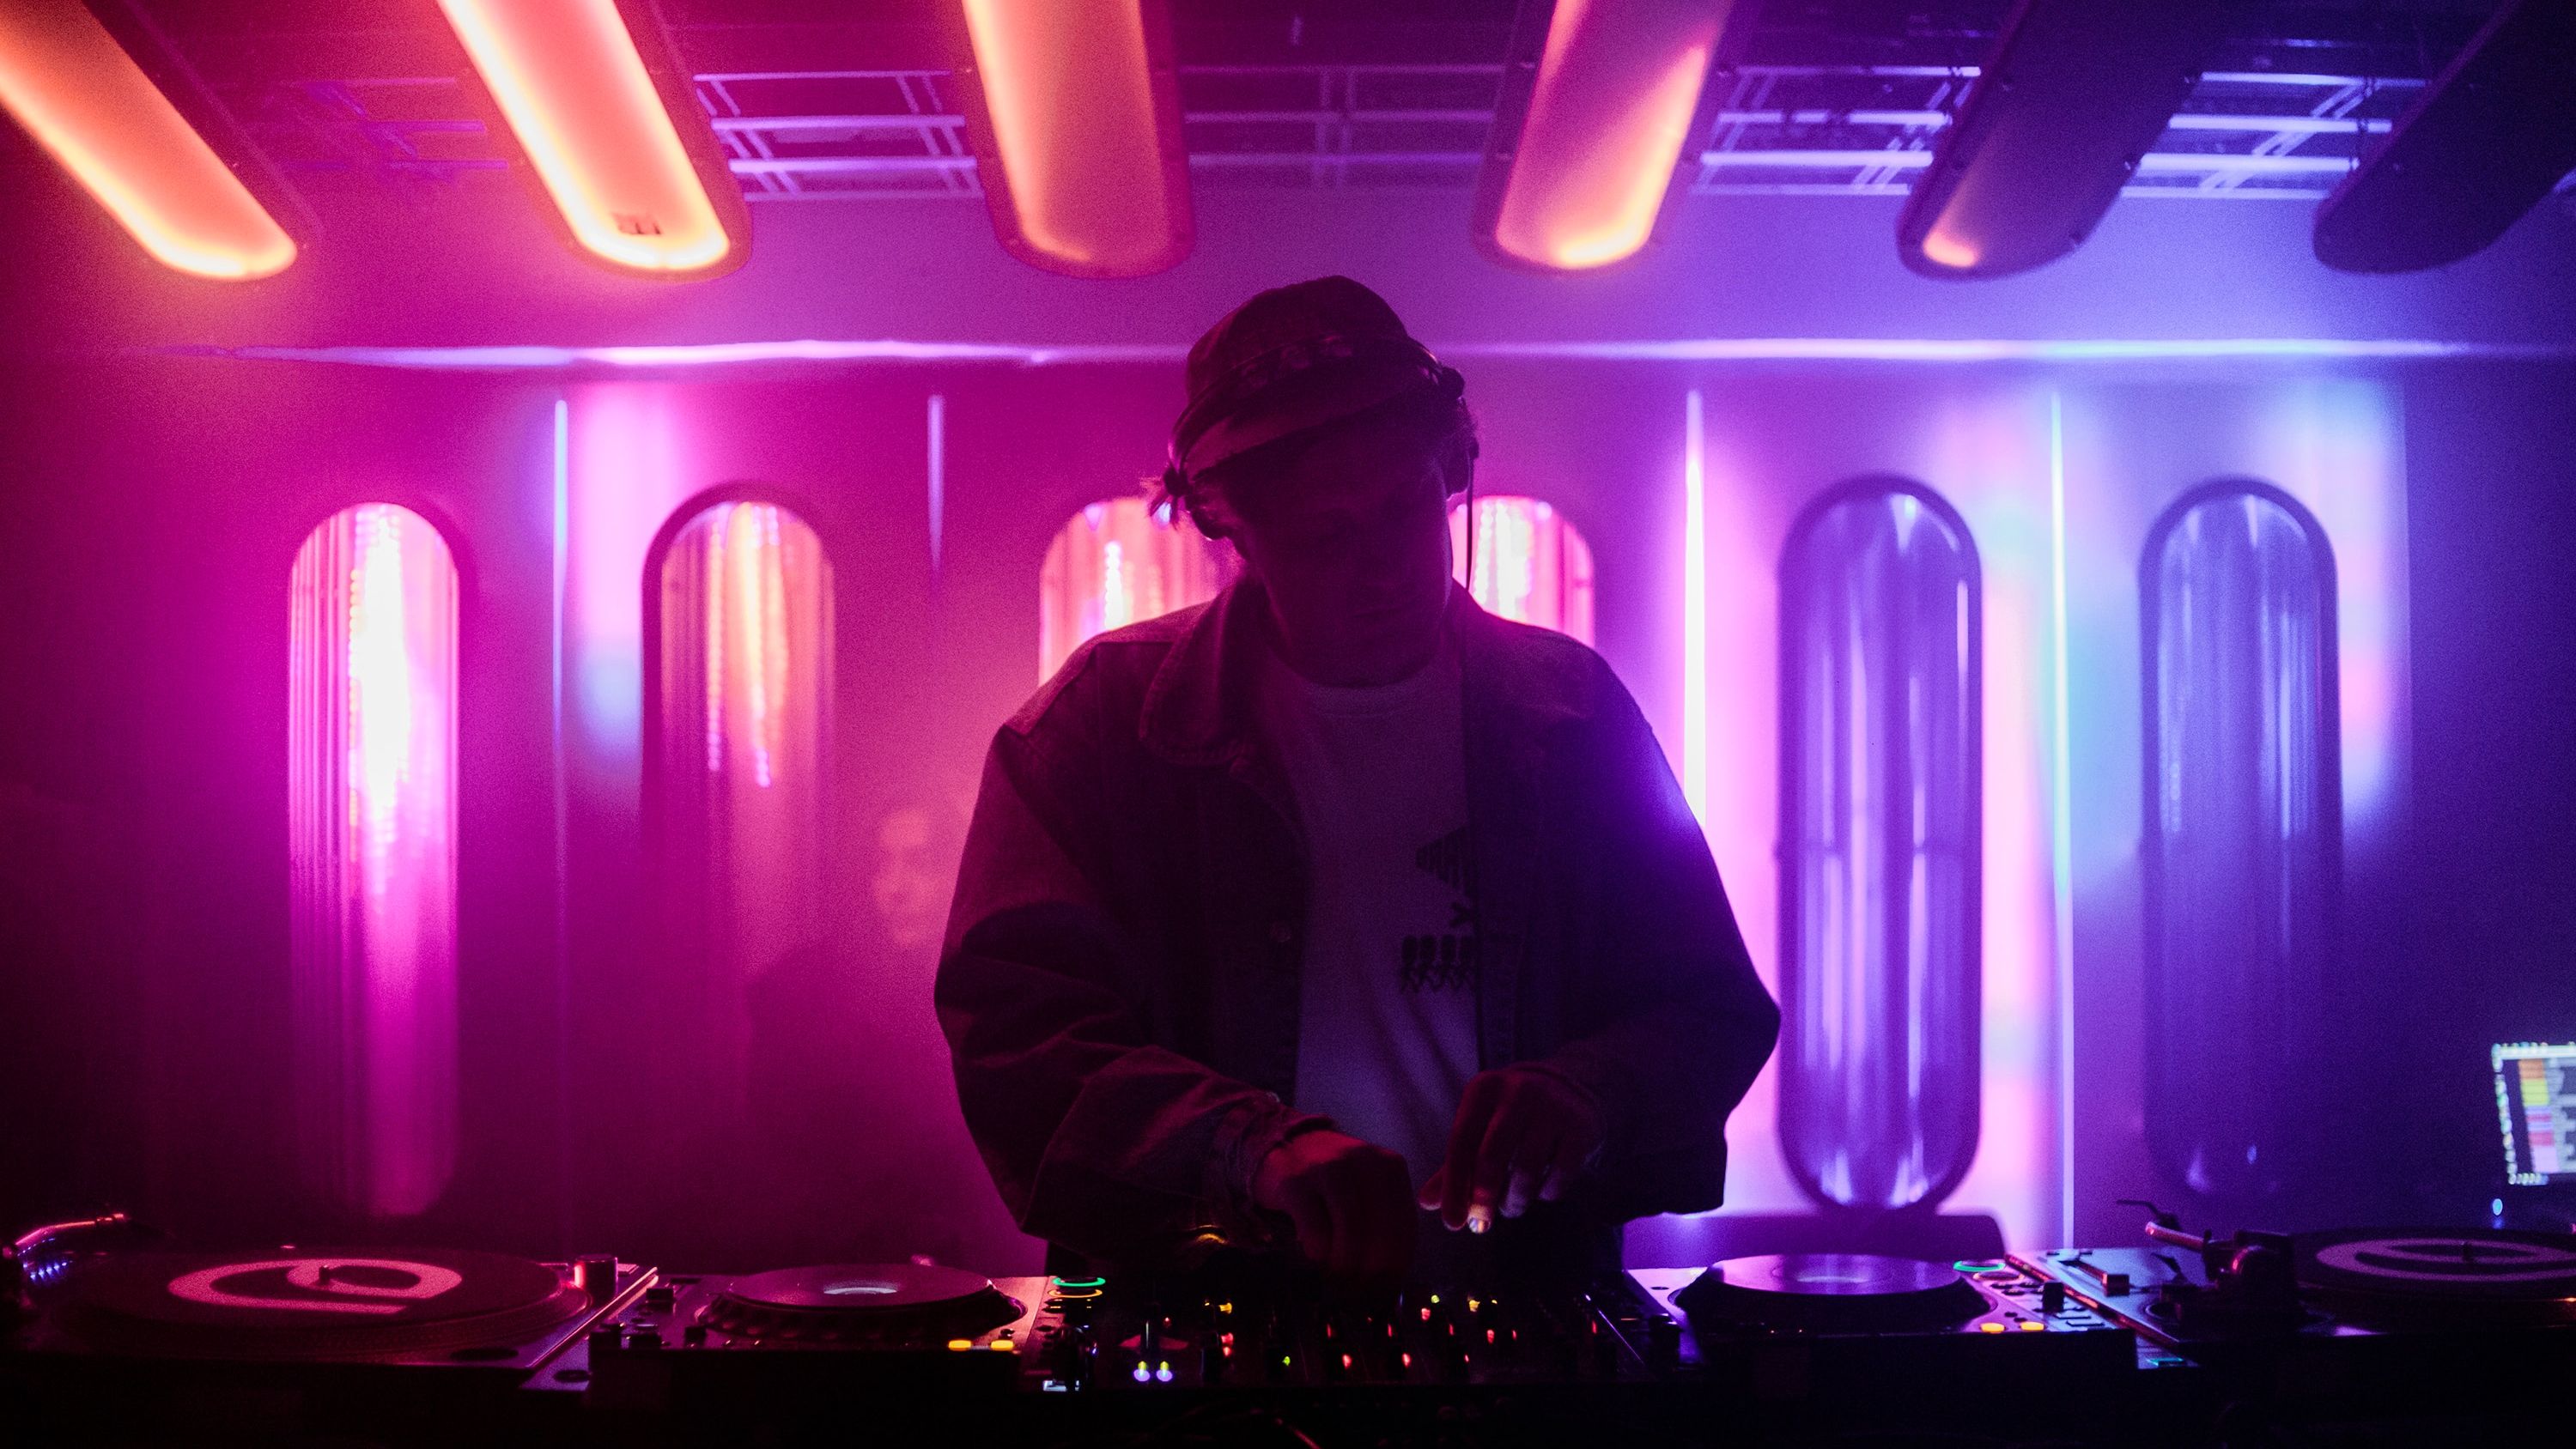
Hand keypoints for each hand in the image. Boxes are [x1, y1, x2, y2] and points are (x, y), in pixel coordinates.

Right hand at [1252, 1129, 1416, 1279]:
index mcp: (1391, 1167)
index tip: (1384, 1292)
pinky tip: (1315, 1257)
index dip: (1396, 1267)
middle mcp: (1365, 1161)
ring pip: (1351, 1231)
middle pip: (1381, 1232)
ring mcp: (1329, 1168)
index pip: (1405, 1227)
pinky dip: (1318, 1252)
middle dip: (1372, 1272)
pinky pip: (1315, 1229)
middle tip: (1359, 1293)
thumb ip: (1385, 1222)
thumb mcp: (1368, 1189)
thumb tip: (1393, 1280)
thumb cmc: (1331, 1181)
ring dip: (1345, 1266)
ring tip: (1337, 1282)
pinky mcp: (1296, 1181)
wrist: (1285, 1146)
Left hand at [1418, 1067, 1604, 1232]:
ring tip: (1512, 1207)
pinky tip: (1542, 1192)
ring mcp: (1552, 1107)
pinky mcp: (1580, 1126)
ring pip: (1526, 1170)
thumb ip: (1453, 1167)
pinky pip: (1560, 1174)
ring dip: (1515, 1201)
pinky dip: (1547, 1193)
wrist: (1569, 1088)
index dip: (1454, 1186)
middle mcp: (1517, 1092)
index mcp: (1484, 1090)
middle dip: (1483, 1199)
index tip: (1451, 1223)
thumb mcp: (1480, 1129)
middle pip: (1491, 1157)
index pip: (1461, 1142)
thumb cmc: (1511, 1116)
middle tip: (1480, 1225)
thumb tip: (1425, 1203)